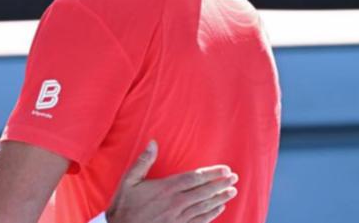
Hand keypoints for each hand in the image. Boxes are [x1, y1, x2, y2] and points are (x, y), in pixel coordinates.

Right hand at [105, 141, 237, 222]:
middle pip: (204, 192)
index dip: (212, 173)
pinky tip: (220, 209)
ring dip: (220, 198)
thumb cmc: (124, 204)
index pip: (195, 178)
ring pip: (204, 206)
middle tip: (235, 178)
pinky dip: (212, 215)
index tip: (225, 169)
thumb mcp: (129, 180)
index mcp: (165, 188)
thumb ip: (143, 161)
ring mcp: (178, 217)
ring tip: (232, 191)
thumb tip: (153, 142)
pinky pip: (200, 221)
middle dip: (221, 184)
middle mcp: (175, 203)